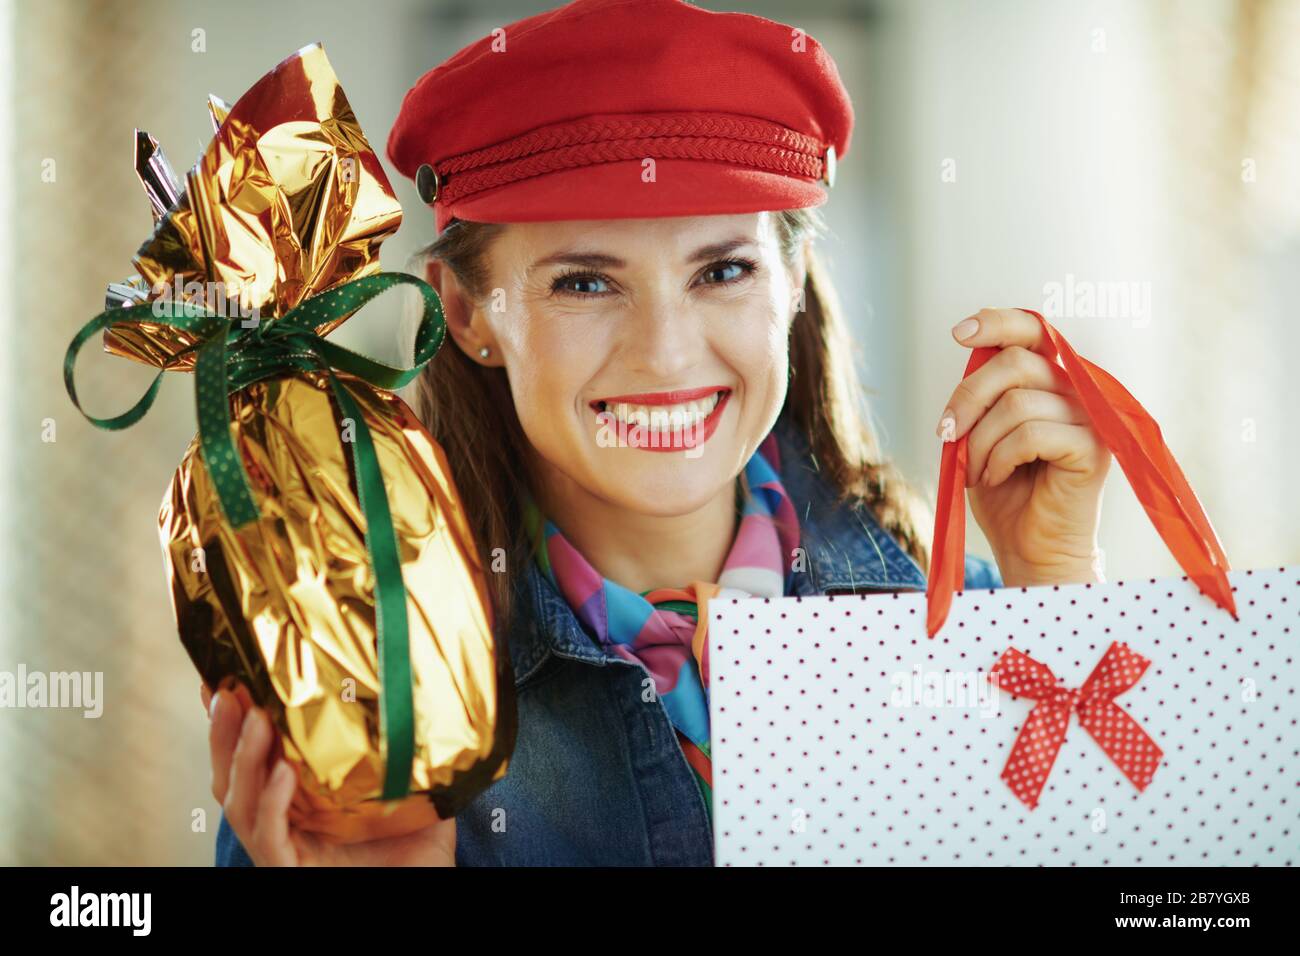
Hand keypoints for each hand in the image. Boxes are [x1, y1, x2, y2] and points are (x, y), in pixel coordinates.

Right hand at [202, 682, 456, 865]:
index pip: (256, 756)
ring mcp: (282, 848)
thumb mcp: (412, 789)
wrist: (423, 894)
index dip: (236, 720)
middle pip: (233, 776)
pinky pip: (270, 836)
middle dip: (224, 731)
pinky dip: (271, 803)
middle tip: (226, 688)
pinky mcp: (290, 870)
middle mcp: (283, 823)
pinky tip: (281, 771)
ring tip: (257, 718)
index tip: (227, 674)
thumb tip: (422, 693)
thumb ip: (407, 748)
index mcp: (299, 800)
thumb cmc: (415, 853)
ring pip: (242, 803)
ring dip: (244, 757)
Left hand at [937, 308, 1110, 586]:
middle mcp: (1077, 392)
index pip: (1032, 331)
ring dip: (981, 442)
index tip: (959, 333)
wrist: (1028, 548)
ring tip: (978, 471)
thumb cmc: (1005, 491)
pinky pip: (1031, 433)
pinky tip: (997, 476)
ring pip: (1017, 403)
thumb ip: (984, 394)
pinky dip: (1000, 457)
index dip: (997, 323)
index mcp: (1052, 382)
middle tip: (947, 435)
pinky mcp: (1093, 448)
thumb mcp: (981, 432)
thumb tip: (973, 351)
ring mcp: (1091, 418)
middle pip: (1013, 364)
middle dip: (968, 399)